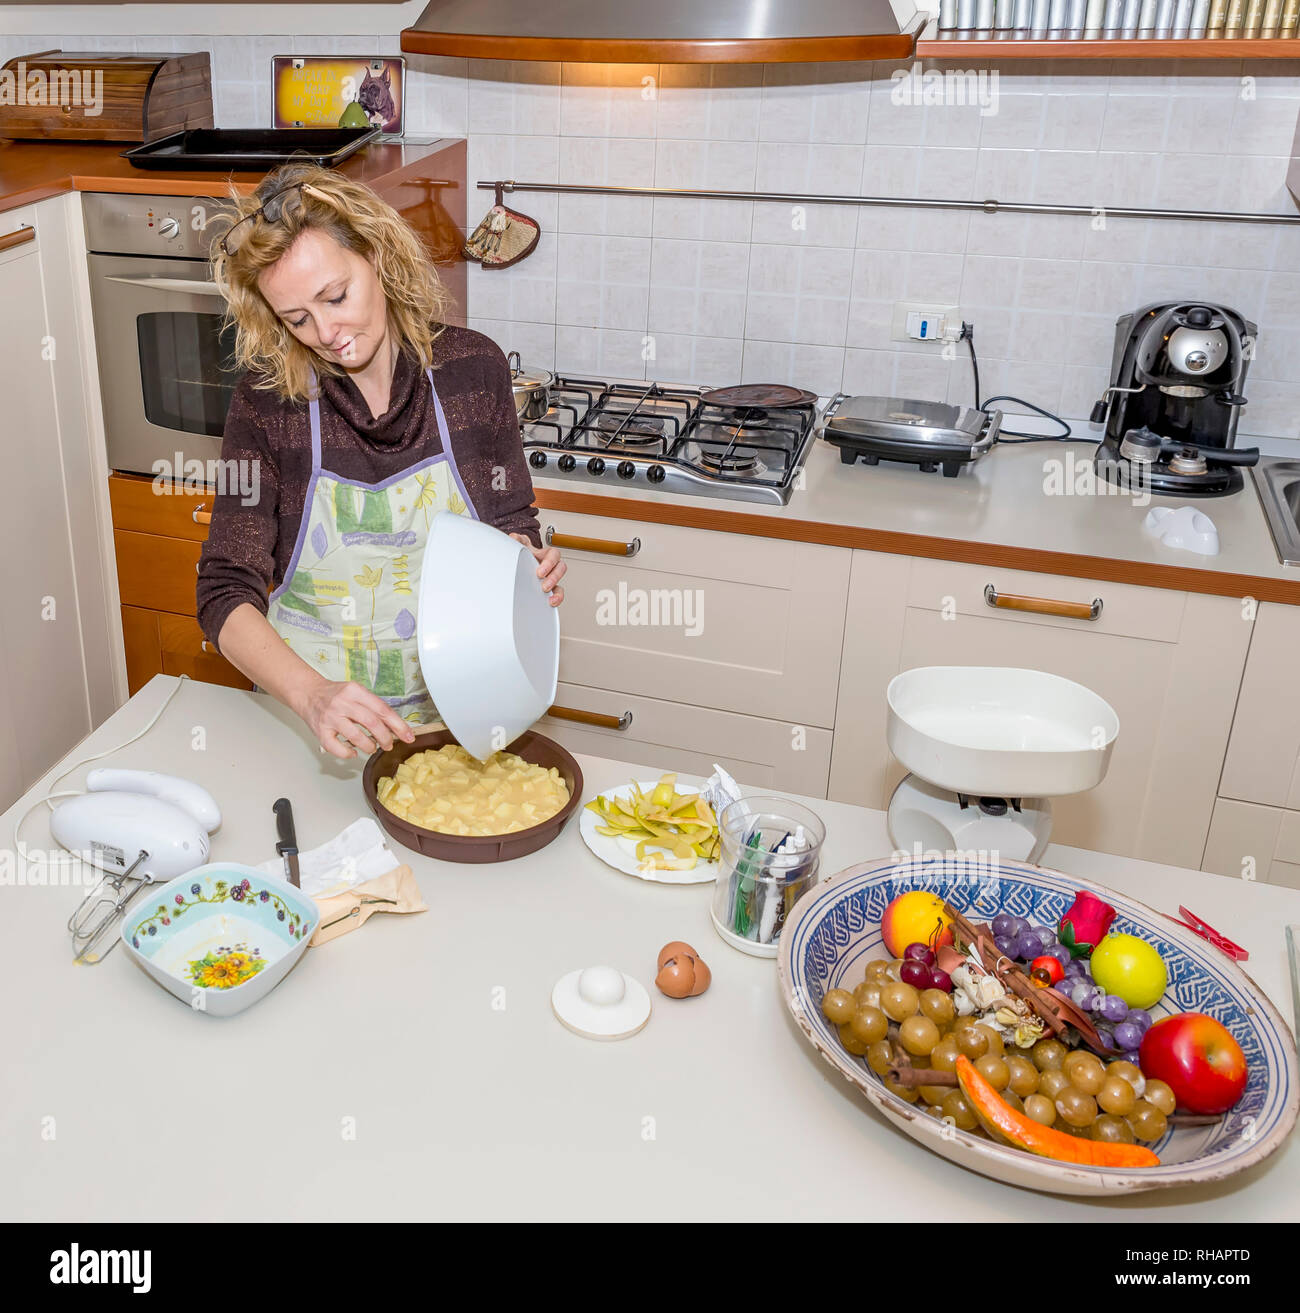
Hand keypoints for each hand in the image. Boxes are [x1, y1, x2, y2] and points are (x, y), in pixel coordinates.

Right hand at [296, 679, 415, 759]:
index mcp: (355, 691)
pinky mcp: (320, 730)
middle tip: (389, 745)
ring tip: (372, 748)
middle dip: (385, 738)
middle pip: (372, 723)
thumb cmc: (335, 694)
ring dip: (369, 746)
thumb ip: (373, 707)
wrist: (308, 692)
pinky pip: (336, 747)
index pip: (383, 709)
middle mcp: (343, 703)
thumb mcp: (356, 692)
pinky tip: (353, 752)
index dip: (398, 725)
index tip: (408, 736)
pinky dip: (347, 753)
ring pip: (356, 736)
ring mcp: (330, 717)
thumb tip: (395, 727)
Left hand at [511, 534, 565, 606]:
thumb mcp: (519, 545)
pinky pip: (557, 593)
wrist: (517, 562)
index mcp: (543, 554)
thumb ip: (517, 541)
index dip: (549, 563)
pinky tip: (551, 602)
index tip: (540, 572)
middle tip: (543, 583)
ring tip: (547, 594)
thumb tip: (514, 537)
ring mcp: (549, 576)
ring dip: (556, 589)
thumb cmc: (521, 553)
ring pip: (560, 582)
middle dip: (553, 576)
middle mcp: (549, 564)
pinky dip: (556, 598)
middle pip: (560, 567)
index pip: (552, 554)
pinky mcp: (549, 587)